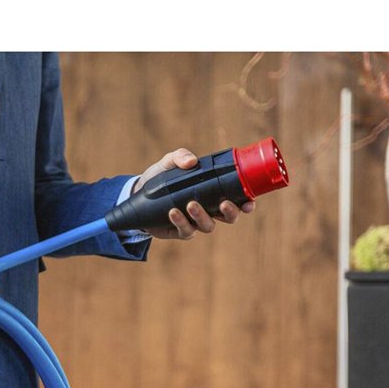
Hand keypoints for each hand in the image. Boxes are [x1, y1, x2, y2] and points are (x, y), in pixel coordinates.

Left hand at [135, 148, 255, 239]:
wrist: (139, 193)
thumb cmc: (161, 177)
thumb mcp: (170, 162)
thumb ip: (180, 156)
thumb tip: (192, 161)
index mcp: (214, 192)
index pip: (238, 199)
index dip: (247, 203)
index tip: (249, 202)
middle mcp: (209, 209)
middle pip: (229, 217)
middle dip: (230, 213)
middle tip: (223, 204)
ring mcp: (195, 221)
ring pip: (208, 226)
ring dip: (202, 216)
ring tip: (191, 204)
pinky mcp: (180, 230)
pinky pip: (186, 230)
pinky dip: (181, 221)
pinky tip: (173, 211)